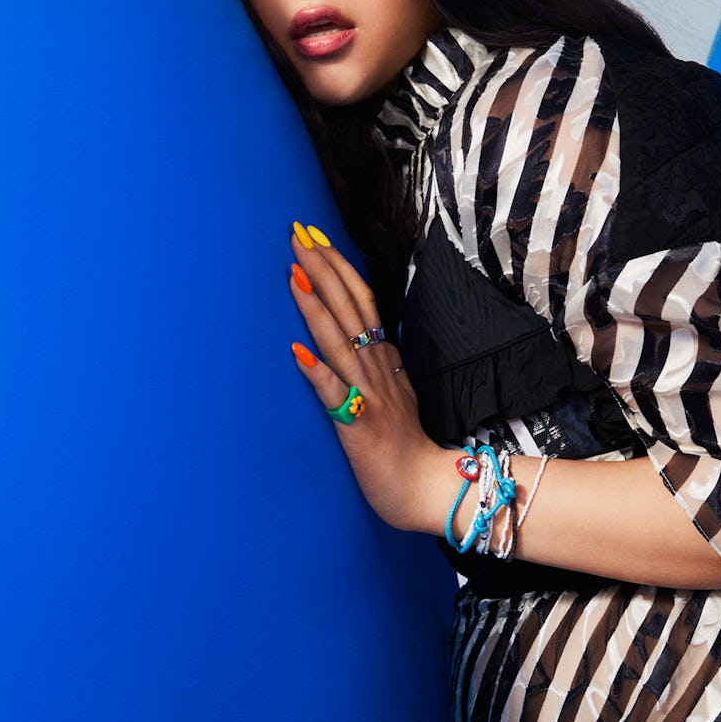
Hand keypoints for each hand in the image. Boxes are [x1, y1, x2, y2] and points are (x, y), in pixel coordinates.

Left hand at [288, 224, 452, 531]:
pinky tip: (296, 350)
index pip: (361, 300)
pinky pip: (335, 395)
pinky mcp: (359, 425)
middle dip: (323, 269)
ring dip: (316, 306)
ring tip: (294, 274)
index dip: (338, 267)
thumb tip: (371, 333)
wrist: (426, 487)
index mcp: (384, 359)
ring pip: (340, 341)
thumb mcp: (398, 391)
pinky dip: (317, 371)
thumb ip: (383, 362)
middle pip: (350, 308)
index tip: (315, 237)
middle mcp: (376, 369)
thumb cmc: (406, 443)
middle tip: (298, 234)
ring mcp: (369, 395)